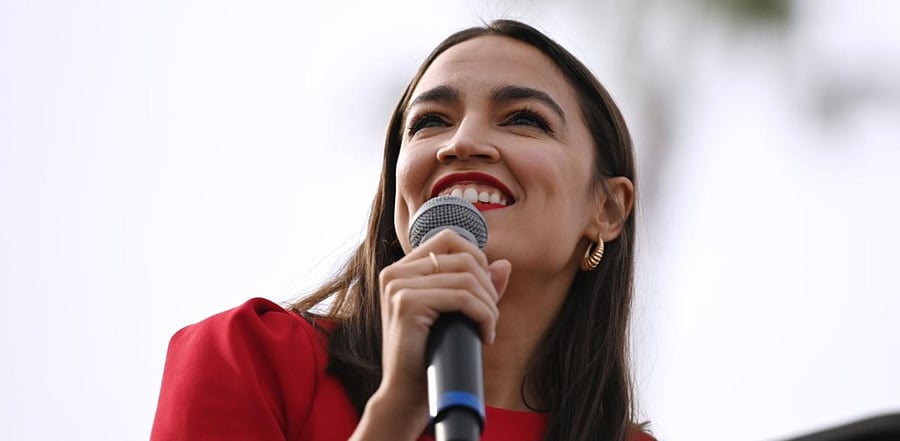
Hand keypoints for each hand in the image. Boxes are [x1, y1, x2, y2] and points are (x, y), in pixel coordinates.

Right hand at [351, 229, 510, 440]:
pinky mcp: (406, 303)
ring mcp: (398, 286)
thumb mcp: (455, 316)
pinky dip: (484, 315)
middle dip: (488, 286)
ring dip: (489, 304)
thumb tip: (504, 264)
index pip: (449, 239)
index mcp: (401, 270)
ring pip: (466, 277)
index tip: (485, 294)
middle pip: (463, 256)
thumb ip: (477, 288)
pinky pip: (461, 297)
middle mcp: (395, 272)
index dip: (478, 259)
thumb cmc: (429, 357)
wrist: (406, 396)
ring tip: (489, 328)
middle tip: (491, 316)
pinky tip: (486, 334)